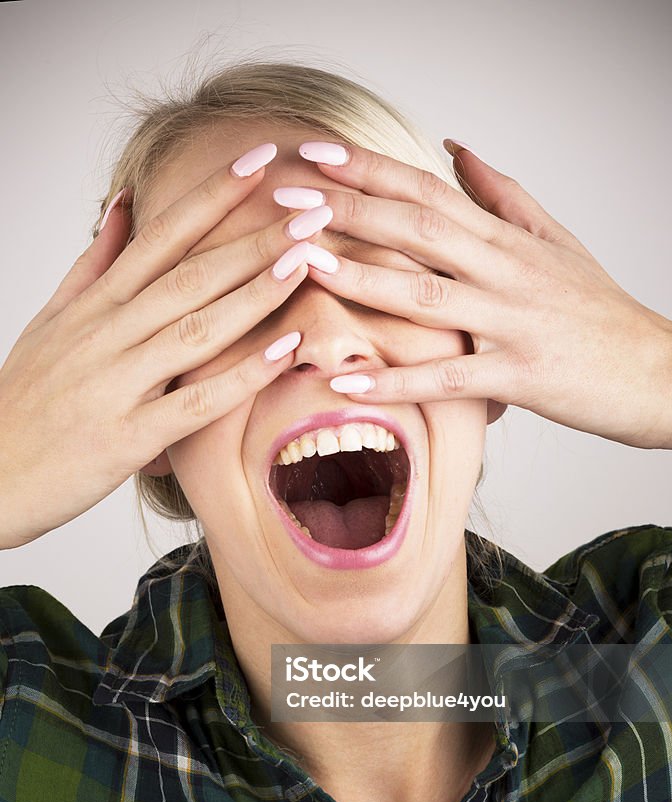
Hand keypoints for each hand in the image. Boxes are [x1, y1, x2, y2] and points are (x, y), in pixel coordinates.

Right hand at [0, 151, 323, 549]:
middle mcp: (106, 335)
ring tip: (304, 261)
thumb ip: (94, 264)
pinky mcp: (127, 438)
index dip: (212, 197)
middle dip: (252, 238)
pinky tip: (284, 351)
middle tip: (310, 207)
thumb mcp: (51, 321)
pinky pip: (194, 403)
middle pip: (189, 275)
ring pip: (195, 328)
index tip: (260, 160)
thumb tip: (124, 205)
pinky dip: (240, 376)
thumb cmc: (25, 401)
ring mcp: (116, 385)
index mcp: (95, 306)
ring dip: (253, 293)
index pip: (161, 237)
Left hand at [292, 140, 671, 449]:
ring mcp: (510, 322)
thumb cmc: (599, 312)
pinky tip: (349, 380)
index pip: (427, 190)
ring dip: (360, 278)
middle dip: (347, 208)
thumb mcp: (555, 240)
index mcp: (505, 239)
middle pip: (417, 228)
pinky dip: (398, 379)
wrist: (655, 371)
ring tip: (301, 264)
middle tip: (284, 196)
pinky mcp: (518, 376)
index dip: (370, 170)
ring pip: (425, 295)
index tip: (316, 153)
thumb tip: (456, 149)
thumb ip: (502, 195)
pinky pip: (448, 378)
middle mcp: (504, 271)